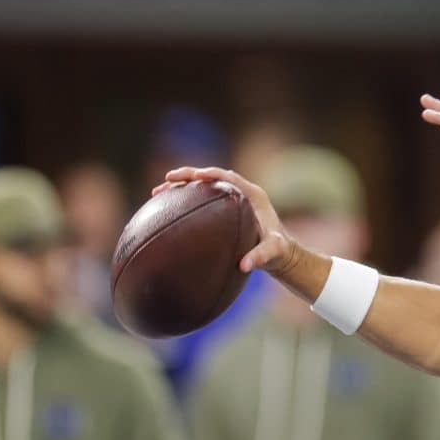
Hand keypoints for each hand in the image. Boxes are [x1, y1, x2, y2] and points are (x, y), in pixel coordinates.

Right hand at [152, 167, 296, 275]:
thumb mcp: (273, 253)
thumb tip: (244, 265)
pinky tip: (167, 211)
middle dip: (188, 176)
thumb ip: (262, 256)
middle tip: (166, 180)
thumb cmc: (279, 251)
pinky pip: (203, 199)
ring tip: (158, 193)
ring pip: (204, 186)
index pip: (227, 177)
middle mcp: (242, 192)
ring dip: (183, 186)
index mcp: (252, 195)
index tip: (190, 176)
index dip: (208, 174)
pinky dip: (186, 201)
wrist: (282, 253)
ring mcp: (233, 199)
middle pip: (211, 176)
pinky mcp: (226, 209)